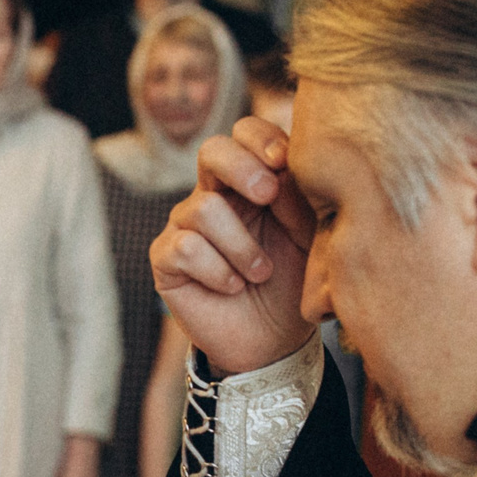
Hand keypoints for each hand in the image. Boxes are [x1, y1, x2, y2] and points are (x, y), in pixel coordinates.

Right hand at [151, 116, 316, 376]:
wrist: (273, 342)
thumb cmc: (292, 284)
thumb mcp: (310, 239)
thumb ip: (301, 200)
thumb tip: (284, 169)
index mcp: (251, 180)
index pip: (244, 134)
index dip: (260, 138)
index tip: (285, 161)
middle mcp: (214, 195)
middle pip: (211, 150)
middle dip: (242, 167)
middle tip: (268, 196)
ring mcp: (185, 225)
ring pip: (203, 208)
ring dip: (241, 245)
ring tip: (260, 273)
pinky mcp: (166, 259)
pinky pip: (187, 248)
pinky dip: (219, 271)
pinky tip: (233, 287)